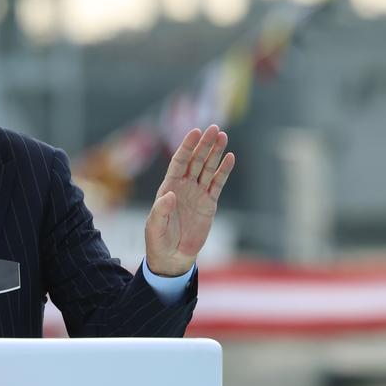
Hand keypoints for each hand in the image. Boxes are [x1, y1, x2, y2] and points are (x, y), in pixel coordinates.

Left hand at [145, 125, 234, 276]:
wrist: (173, 257)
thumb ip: (161, 210)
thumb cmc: (159, 241)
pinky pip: (218, 184)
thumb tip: (170, 195)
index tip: (195, 132)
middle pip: (196, 160)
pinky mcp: (209, 203)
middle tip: (214, 128)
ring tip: (223, 136)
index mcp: (169, 186)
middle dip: (204, 144)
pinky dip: (224, 171)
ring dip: (215, 152)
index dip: (187, 146)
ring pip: (208, 168)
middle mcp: (184, 186)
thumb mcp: (155, 227)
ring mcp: (198, 193)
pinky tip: (230, 157)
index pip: (179, 161)